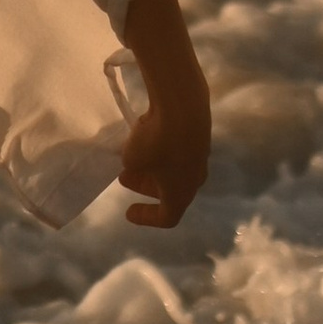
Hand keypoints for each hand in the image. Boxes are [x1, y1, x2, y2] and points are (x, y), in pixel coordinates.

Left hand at [117, 92, 209, 227]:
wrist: (183, 106)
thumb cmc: (155, 142)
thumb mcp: (133, 160)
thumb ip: (132, 166)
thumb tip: (138, 160)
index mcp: (181, 194)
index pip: (167, 217)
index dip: (147, 218)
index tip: (128, 212)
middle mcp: (195, 178)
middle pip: (171, 192)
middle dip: (145, 187)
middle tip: (123, 177)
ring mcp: (200, 157)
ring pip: (174, 171)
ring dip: (152, 168)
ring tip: (130, 158)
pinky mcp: (199, 136)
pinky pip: (178, 152)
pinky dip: (162, 152)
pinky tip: (145, 139)